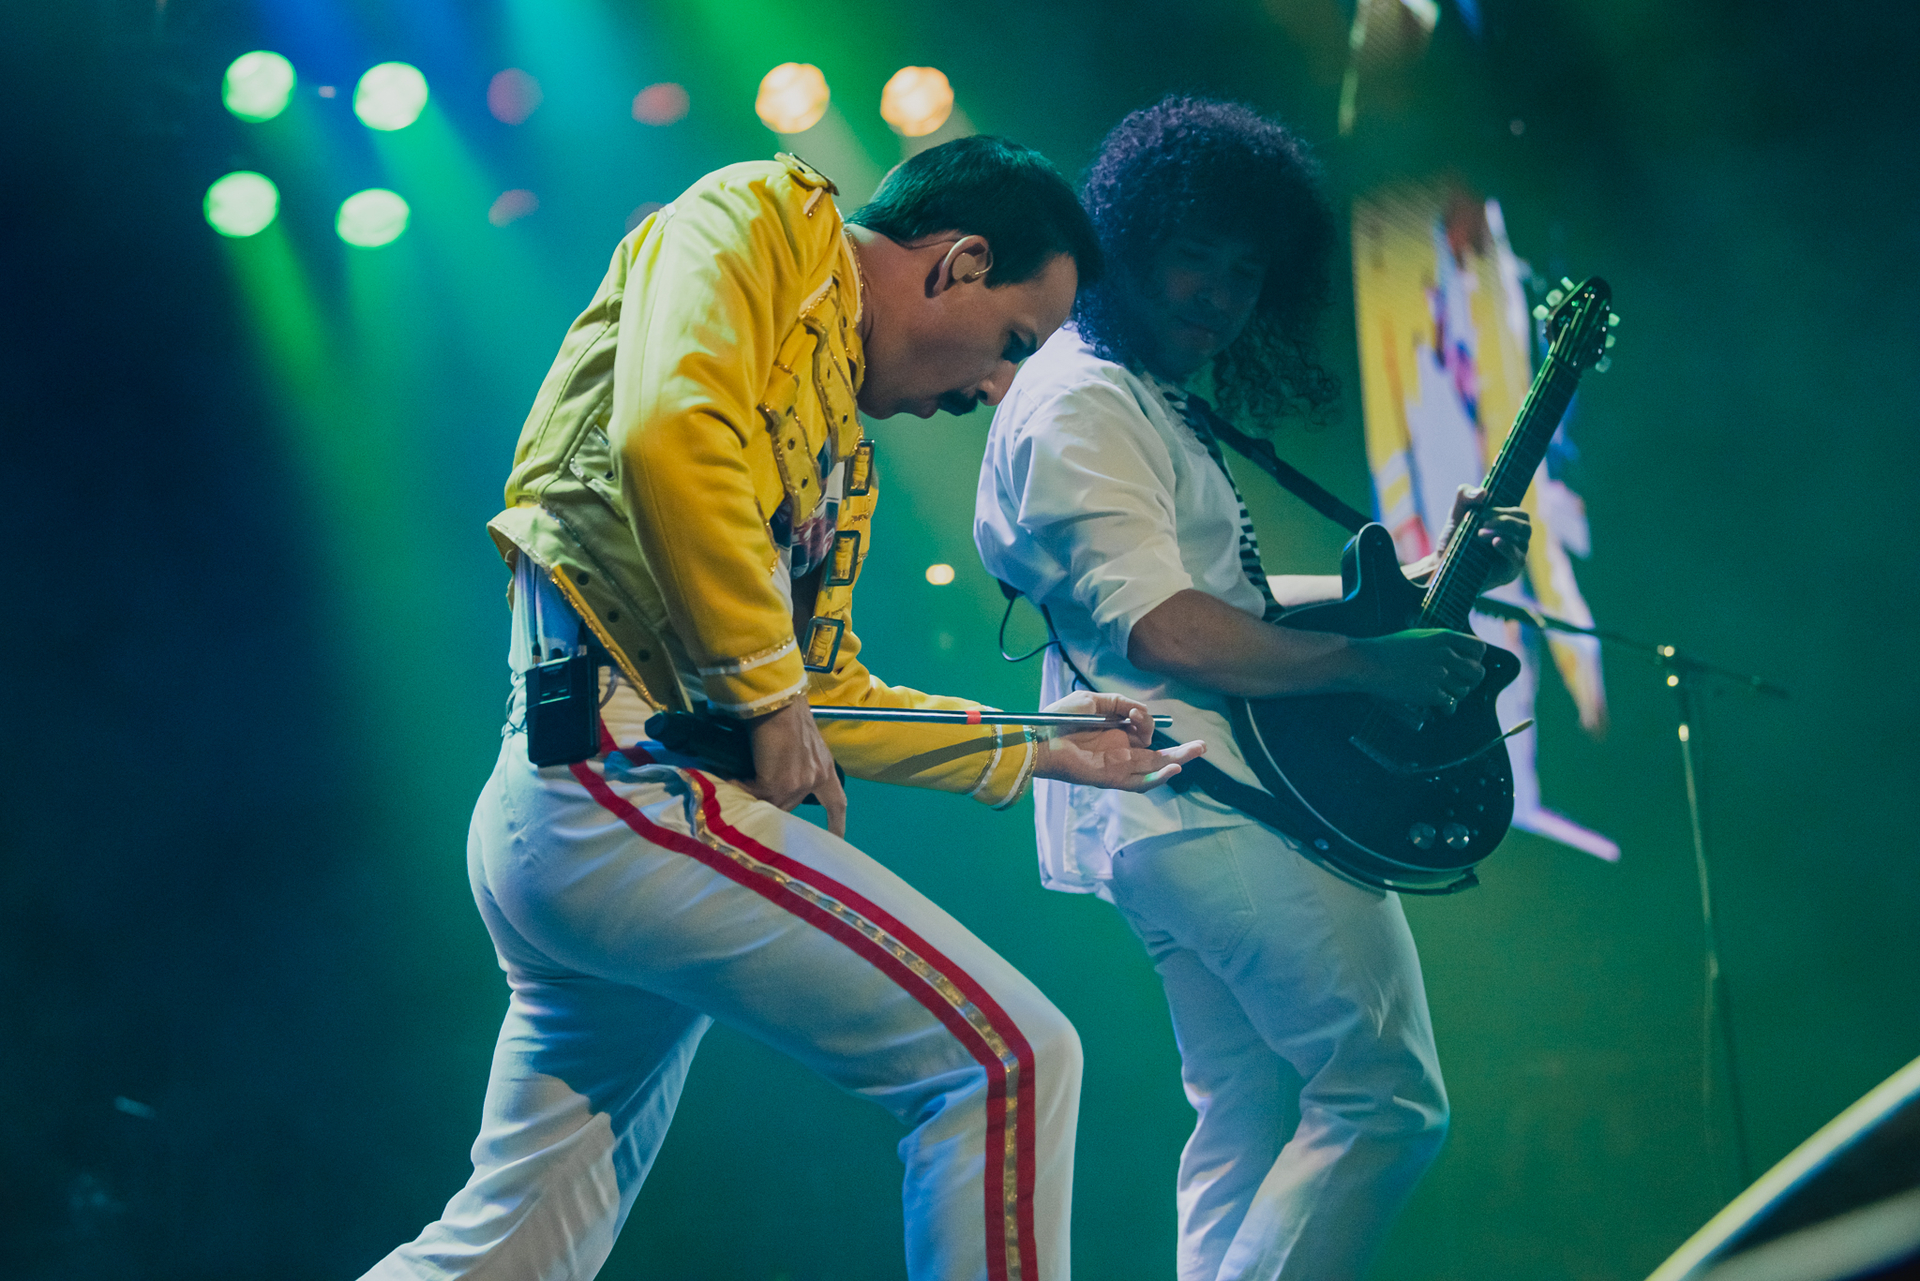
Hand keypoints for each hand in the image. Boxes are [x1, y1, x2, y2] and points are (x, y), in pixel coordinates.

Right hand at [744, 698, 847, 836]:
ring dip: (755, 799)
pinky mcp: (778, 784)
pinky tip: (730, 782)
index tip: (837, 841)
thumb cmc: (787, 714)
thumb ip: (797, 763)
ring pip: (774, 804)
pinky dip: (741, 789)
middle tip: (754, 801)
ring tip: (738, 793)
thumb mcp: (803, 744)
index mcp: (826, 768)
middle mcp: (816, 779)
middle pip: (792, 805)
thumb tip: (776, 774)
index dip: (836, 824)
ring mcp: (798, 783)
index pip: (836, 802)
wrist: (778, 703)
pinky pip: (756, 795)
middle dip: (774, 804)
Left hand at [1031, 691, 1206, 791]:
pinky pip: (1137, 782)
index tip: (1133, 712)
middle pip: (1156, 755)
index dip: (1145, 721)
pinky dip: (1155, 778)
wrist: (1039, 736)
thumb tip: (1141, 713)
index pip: (1143, 732)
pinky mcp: (1110, 778)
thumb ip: (1120, 703)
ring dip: (1175, 762)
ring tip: (1196, 752)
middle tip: (1201, 745)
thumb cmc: (1060, 718)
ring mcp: (1116, 766)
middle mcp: (1119, 751)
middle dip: (1180, 751)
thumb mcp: (1094, 701)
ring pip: (1153, 769)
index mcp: (1115, 733)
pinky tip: (1172, 768)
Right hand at [1345, 628, 1486, 708]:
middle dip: (1470, 681)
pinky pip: (1450, 704)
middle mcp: (1446, 654)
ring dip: (1455, 695)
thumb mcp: (1418, 637)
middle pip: (1478, 672)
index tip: (1464, 665)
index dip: (1475, 659)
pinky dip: (1444, 707)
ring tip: (1441, 693)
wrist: (1366, 662)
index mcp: (1444, 636)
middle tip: (1456, 683)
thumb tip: (1457, 655)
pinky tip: (1434, 705)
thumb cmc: (1387, 649)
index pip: (1479, 648)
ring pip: (1464, 690)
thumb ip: (1441, 643)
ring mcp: (1439, 674)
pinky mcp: (1429, 692)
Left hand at [1407, 486, 1531, 587]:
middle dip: (1504, 521)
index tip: (1482, 512)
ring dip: (1502, 531)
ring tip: (1479, 533)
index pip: (1519, 514)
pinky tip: (1495, 542)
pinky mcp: (1511, 571)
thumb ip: (1465, 496)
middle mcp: (1516, 539)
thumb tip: (1484, 492)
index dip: (1503, 511)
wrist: (1444, 564)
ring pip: (1522, 538)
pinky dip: (1508, 547)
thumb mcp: (1457, 513)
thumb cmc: (1455, 538)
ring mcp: (1515, 555)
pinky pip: (1518, 558)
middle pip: (1525, 525)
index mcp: (1509, 525)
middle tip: (1482, 523)